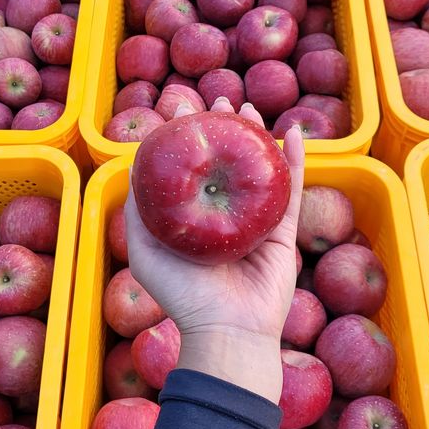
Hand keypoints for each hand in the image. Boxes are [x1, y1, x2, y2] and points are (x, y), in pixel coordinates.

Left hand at [124, 98, 304, 403]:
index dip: (187, 136)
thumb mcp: (145, 252)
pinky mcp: (284, 233)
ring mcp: (256, 223)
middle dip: (224, 127)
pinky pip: (292, 190)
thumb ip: (137, 213)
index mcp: (195, 219)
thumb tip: (133, 168)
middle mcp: (225, 216)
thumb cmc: (182, 295)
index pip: (191, 168)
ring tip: (249, 107)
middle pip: (226, 160)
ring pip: (259, 168)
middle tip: (221, 98)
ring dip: (256, 135)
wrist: (227, 331)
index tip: (183, 107)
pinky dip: (295, 160)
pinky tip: (293, 132)